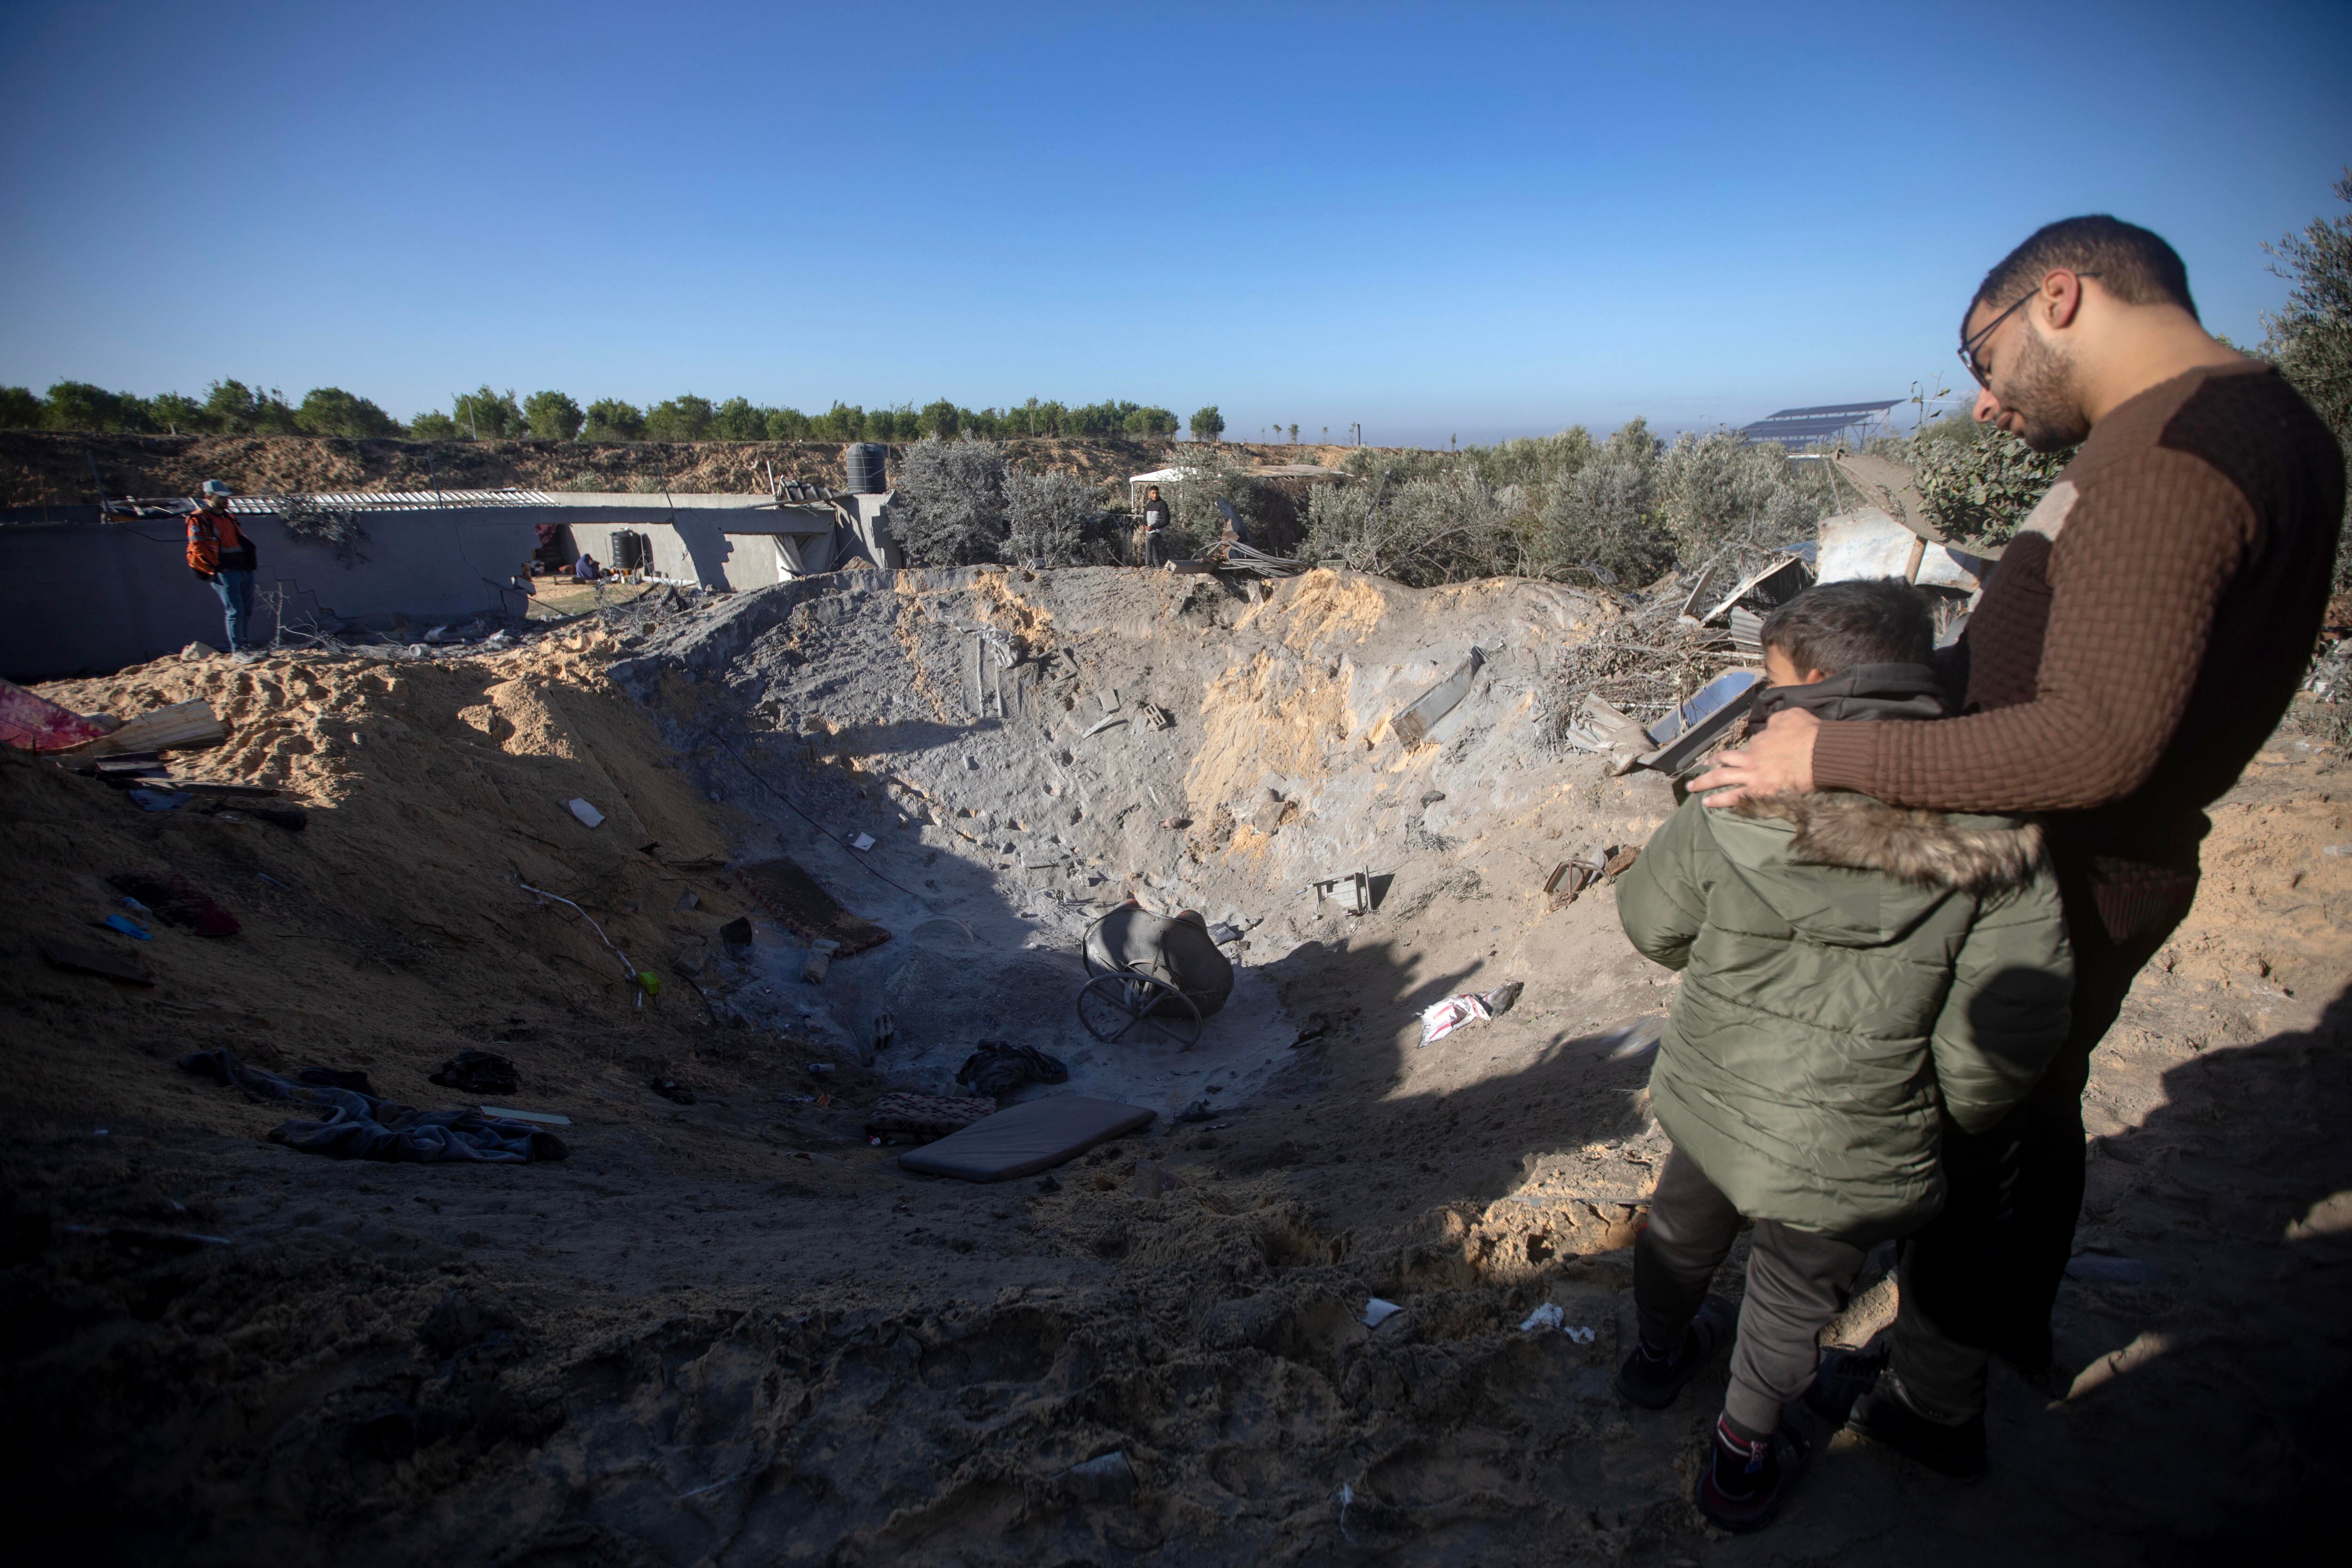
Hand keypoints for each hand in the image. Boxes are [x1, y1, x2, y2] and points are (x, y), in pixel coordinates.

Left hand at [1690, 707, 1819, 804]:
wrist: (1819, 754)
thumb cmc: (1809, 734)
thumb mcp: (1792, 715)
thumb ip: (1778, 720)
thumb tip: (1772, 724)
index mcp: (1761, 740)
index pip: (1750, 746)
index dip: (1750, 750)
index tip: (1751, 754)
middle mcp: (1752, 758)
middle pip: (1725, 760)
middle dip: (1711, 764)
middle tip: (1699, 769)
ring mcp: (1753, 776)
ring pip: (1722, 779)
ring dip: (1705, 783)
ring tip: (1692, 788)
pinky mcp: (1759, 792)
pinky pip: (1735, 798)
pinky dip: (1720, 801)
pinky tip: (1708, 804)